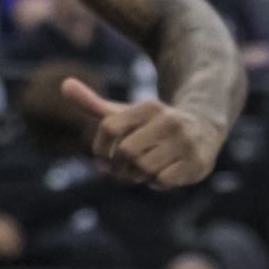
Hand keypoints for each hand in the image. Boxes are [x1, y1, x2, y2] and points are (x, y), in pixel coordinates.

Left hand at [58, 82, 222, 187]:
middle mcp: (169, 120)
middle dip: (119, 167)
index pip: (108, 127)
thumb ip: (93, 104)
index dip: (99, 149)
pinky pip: (161, 181)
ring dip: (138, 176)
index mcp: (149, 106)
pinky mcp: (195, 162)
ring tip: (145, 171)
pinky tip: (164, 174)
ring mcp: (184, 141)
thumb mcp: (126, 114)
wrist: (205, 129)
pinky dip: (156, 183)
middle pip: (125, 152)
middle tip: (125, 170)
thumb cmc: (154, 125)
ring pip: (142, 168)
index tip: (103, 159)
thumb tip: (64, 84)